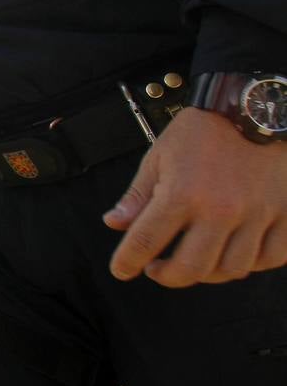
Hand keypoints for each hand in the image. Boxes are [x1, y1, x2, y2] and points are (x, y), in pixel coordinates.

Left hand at [104, 108, 286, 286]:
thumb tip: (114, 224)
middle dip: (167, 276)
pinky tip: (234, 251)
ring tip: (194, 259)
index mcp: (182, 193)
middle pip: (191, 269)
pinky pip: (271, 258)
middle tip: (157, 269)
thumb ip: (138, 195)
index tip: (121, 270)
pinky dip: (251, 263)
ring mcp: (257, 215)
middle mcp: (221, 210)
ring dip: (208, 273)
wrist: (252, 108)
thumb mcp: (160, 156)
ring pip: (232, 269)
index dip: (127, 262)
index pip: (146, 241)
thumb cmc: (204, 131)